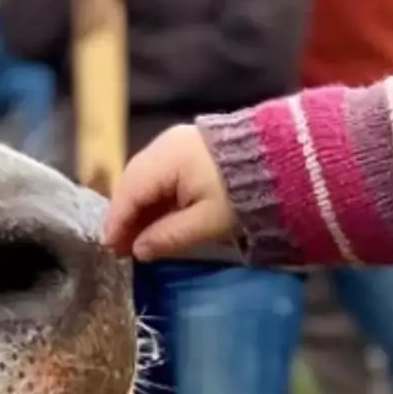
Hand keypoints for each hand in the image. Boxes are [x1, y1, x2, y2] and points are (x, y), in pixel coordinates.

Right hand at [108, 126, 234, 260]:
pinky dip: (155, 197)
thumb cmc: (244, 194)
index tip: (109, 248)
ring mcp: (176, 143)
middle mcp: (165, 144)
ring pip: (145, 178)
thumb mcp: (207, 222)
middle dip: (125, 215)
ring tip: (137, 238)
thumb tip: (138, 250)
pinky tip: (156, 219)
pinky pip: (160, 174)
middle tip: (120, 247)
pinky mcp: (189, 148)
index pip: (130, 191)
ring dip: (139, 207)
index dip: (117, 221)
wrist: (283, 163)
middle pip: (133, 181)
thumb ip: (169, 236)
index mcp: (167, 158)